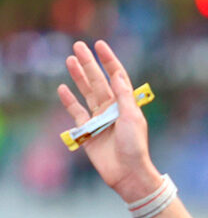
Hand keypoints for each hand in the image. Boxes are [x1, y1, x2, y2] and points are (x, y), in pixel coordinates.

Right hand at [57, 40, 158, 201]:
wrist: (127, 172)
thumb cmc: (134, 146)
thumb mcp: (131, 117)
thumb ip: (123, 96)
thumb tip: (117, 74)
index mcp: (126, 104)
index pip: (117, 77)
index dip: (109, 61)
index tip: (100, 45)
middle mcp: (112, 109)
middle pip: (98, 81)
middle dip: (89, 63)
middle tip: (78, 46)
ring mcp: (99, 119)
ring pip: (86, 93)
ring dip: (79, 77)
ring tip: (70, 60)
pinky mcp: (88, 132)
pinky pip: (76, 112)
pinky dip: (69, 101)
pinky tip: (62, 88)